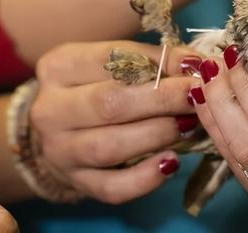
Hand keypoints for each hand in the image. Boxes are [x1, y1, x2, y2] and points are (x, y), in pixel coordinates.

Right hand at [31, 41, 198, 202]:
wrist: (58, 131)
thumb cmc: (93, 88)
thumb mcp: (111, 63)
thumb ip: (151, 60)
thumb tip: (194, 63)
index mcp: (59, 66)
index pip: (110, 59)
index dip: (157, 62)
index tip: (193, 66)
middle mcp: (51, 109)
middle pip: (109, 104)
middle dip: (162, 99)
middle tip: (196, 96)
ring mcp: (60, 150)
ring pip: (110, 147)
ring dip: (158, 135)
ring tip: (190, 125)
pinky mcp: (76, 182)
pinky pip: (112, 187)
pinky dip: (145, 178)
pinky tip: (170, 163)